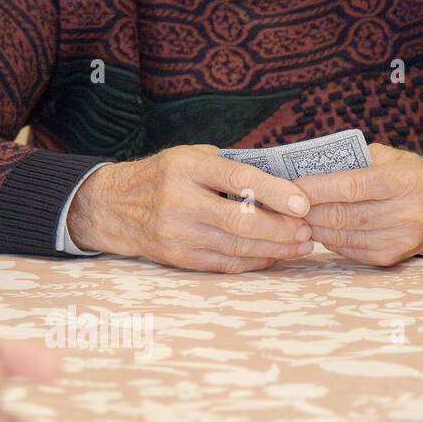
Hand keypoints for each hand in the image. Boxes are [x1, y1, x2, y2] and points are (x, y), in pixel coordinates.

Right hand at [67, 144, 315, 272]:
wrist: (114, 207)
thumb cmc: (163, 177)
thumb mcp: (190, 158)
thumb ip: (229, 167)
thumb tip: (283, 180)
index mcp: (185, 168)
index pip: (237, 179)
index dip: (274, 192)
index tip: (303, 203)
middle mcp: (179, 201)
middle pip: (240, 220)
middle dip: (281, 229)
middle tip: (307, 229)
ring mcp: (178, 234)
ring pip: (236, 246)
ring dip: (275, 248)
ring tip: (301, 244)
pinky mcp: (179, 258)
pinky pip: (225, 264)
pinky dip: (254, 261)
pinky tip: (274, 256)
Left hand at [295, 144, 422, 266]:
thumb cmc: (405, 177)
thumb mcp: (388, 158)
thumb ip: (352, 162)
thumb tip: (308, 171)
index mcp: (404, 181)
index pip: (351, 186)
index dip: (317, 188)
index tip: (291, 186)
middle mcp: (406, 213)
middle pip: (342, 214)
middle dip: (308, 210)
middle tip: (286, 205)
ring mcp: (399, 239)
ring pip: (341, 235)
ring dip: (313, 226)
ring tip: (297, 217)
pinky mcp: (390, 257)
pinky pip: (348, 250)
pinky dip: (329, 240)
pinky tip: (320, 229)